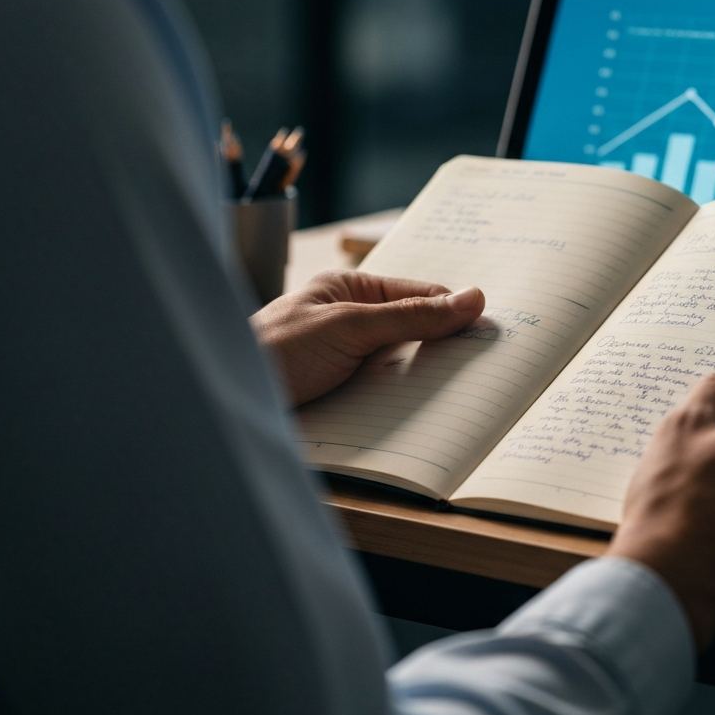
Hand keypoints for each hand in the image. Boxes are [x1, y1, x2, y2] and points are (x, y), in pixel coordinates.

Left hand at [250, 271, 484, 406]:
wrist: (224, 402)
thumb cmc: (274, 349)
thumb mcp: (351, 326)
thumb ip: (411, 315)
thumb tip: (472, 299)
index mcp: (351, 292)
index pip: (419, 295)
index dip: (454, 313)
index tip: (490, 334)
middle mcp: (350, 323)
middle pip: (414, 334)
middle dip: (443, 352)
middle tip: (485, 370)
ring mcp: (345, 362)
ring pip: (402, 371)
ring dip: (423, 386)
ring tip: (460, 401)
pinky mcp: (341, 398)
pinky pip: (383, 401)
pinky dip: (402, 410)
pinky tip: (422, 422)